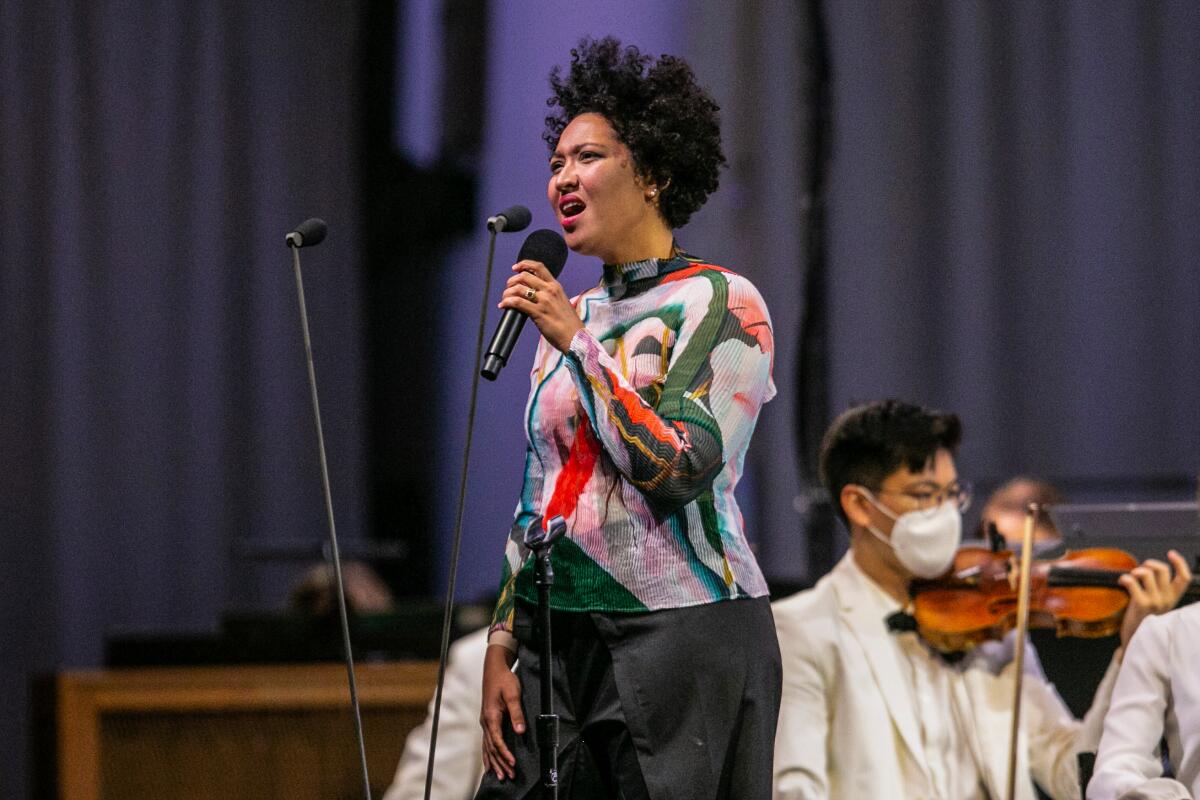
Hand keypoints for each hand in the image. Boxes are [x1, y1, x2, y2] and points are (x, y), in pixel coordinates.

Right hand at [479, 643, 524, 780]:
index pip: (497, 740)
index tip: (512, 763)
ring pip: (487, 747)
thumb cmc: (504, 680)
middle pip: (491, 747)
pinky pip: (486, 742)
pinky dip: (488, 754)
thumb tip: (520, 731)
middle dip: (500, 763)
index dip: (505, 753)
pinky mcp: (487, 720)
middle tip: (508, 776)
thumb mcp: (513, 695)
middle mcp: (486, 721)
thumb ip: (516, 713)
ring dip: (493, 761)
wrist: (494, 669)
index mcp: (491, 716)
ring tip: (499, 775)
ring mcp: (485, 721)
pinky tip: (489, 762)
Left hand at [499, 259, 582, 352]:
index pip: (539, 267)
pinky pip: (518, 302)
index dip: (524, 264)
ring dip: (507, 292)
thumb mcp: (561, 302)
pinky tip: (503, 305)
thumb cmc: (569, 324)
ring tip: (505, 298)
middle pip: (525, 276)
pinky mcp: (538, 313)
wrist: (576, 337)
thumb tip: (533, 295)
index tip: (515, 267)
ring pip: (519, 288)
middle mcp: (549, 290)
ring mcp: (544, 301)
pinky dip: (507, 302)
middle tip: (508, 288)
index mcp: (556, 286)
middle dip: (512, 281)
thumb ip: (549, 296)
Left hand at [1118, 549, 1191, 648]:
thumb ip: (1158, 590)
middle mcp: (1167, 600)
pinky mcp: (1141, 605)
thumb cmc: (1143, 620)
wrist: (1136, 641)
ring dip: (1136, 571)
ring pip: (1146, 573)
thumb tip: (1148, 570)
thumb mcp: (1157, 605)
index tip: (1171, 553)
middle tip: (1140, 571)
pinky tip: (1121, 582)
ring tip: (1130, 578)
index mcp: (1173, 599)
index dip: (1180, 563)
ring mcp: (1155, 602)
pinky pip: (1132, 582)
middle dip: (1148, 564)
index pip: (1185, 578)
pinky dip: (1125, 578)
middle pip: (1162, 570)